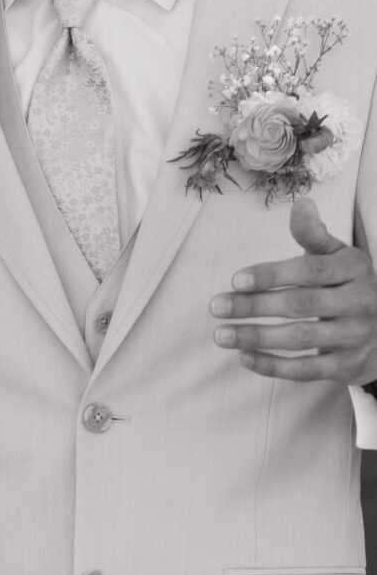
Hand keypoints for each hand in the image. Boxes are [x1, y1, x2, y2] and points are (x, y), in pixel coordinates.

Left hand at [211, 198, 376, 383]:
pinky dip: (272, 366)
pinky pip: (305, 370)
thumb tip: (301, 204)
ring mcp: (353, 335)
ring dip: (257, 338)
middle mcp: (359, 301)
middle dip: (255, 306)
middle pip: (301, 305)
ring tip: (221, 335)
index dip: (272, 275)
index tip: (235, 280)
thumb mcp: (335, 256)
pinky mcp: (345, 365)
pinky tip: (243, 357)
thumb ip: (314, 235)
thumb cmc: (345, 286)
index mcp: (354, 268)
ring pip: (301, 339)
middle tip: (216, 306)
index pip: (310, 271)